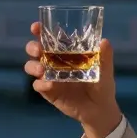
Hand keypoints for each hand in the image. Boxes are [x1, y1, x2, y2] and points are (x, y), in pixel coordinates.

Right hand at [23, 22, 122, 137]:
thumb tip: (104, 41)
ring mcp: (49, 77)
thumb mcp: (105, 70)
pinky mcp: (48, 92)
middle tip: (39, 50)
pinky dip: (41, 84)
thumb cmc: (101, 85)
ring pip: (31, 66)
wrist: (99, 110)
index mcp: (65, 52)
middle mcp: (54, 62)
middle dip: (32, 47)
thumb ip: (105, 56)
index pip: (49, 38)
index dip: (39, 31)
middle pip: (35, 50)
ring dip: (33, 66)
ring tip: (42, 70)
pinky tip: (50, 85)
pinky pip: (38, 86)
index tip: (36, 27)